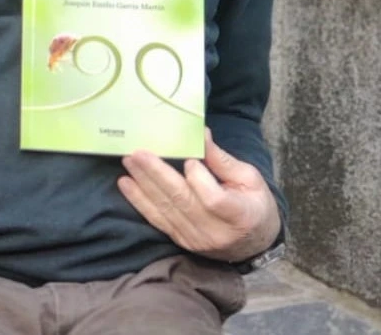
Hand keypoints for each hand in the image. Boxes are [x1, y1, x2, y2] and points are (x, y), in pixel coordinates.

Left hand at [118, 129, 280, 262]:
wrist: (254, 244)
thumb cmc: (254, 205)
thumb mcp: (250, 180)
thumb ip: (223, 160)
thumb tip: (201, 134)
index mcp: (239, 215)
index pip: (213, 199)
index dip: (198, 178)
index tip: (189, 158)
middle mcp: (216, 232)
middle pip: (182, 201)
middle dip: (156, 174)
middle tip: (137, 153)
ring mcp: (196, 239)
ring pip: (165, 210)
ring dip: (143, 184)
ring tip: (129, 162)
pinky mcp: (181, 241)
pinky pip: (157, 220)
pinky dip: (139, 201)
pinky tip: (126, 184)